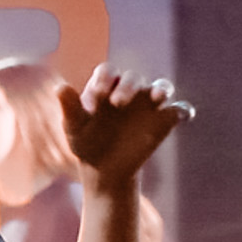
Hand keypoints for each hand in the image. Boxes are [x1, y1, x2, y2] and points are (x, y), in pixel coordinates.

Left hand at [59, 66, 193, 189]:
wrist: (104, 169)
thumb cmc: (86, 142)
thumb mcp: (75, 127)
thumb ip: (69, 107)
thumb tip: (59, 87)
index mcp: (106, 86)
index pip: (107, 72)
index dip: (104, 78)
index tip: (99, 93)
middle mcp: (129, 89)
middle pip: (133, 78)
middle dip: (128, 86)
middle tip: (118, 103)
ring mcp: (149, 103)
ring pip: (161, 87)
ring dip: (161, 89)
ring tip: (157, 97)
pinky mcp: (164, 120)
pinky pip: (179, 110)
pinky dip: (182, 110)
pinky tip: (182, 115)